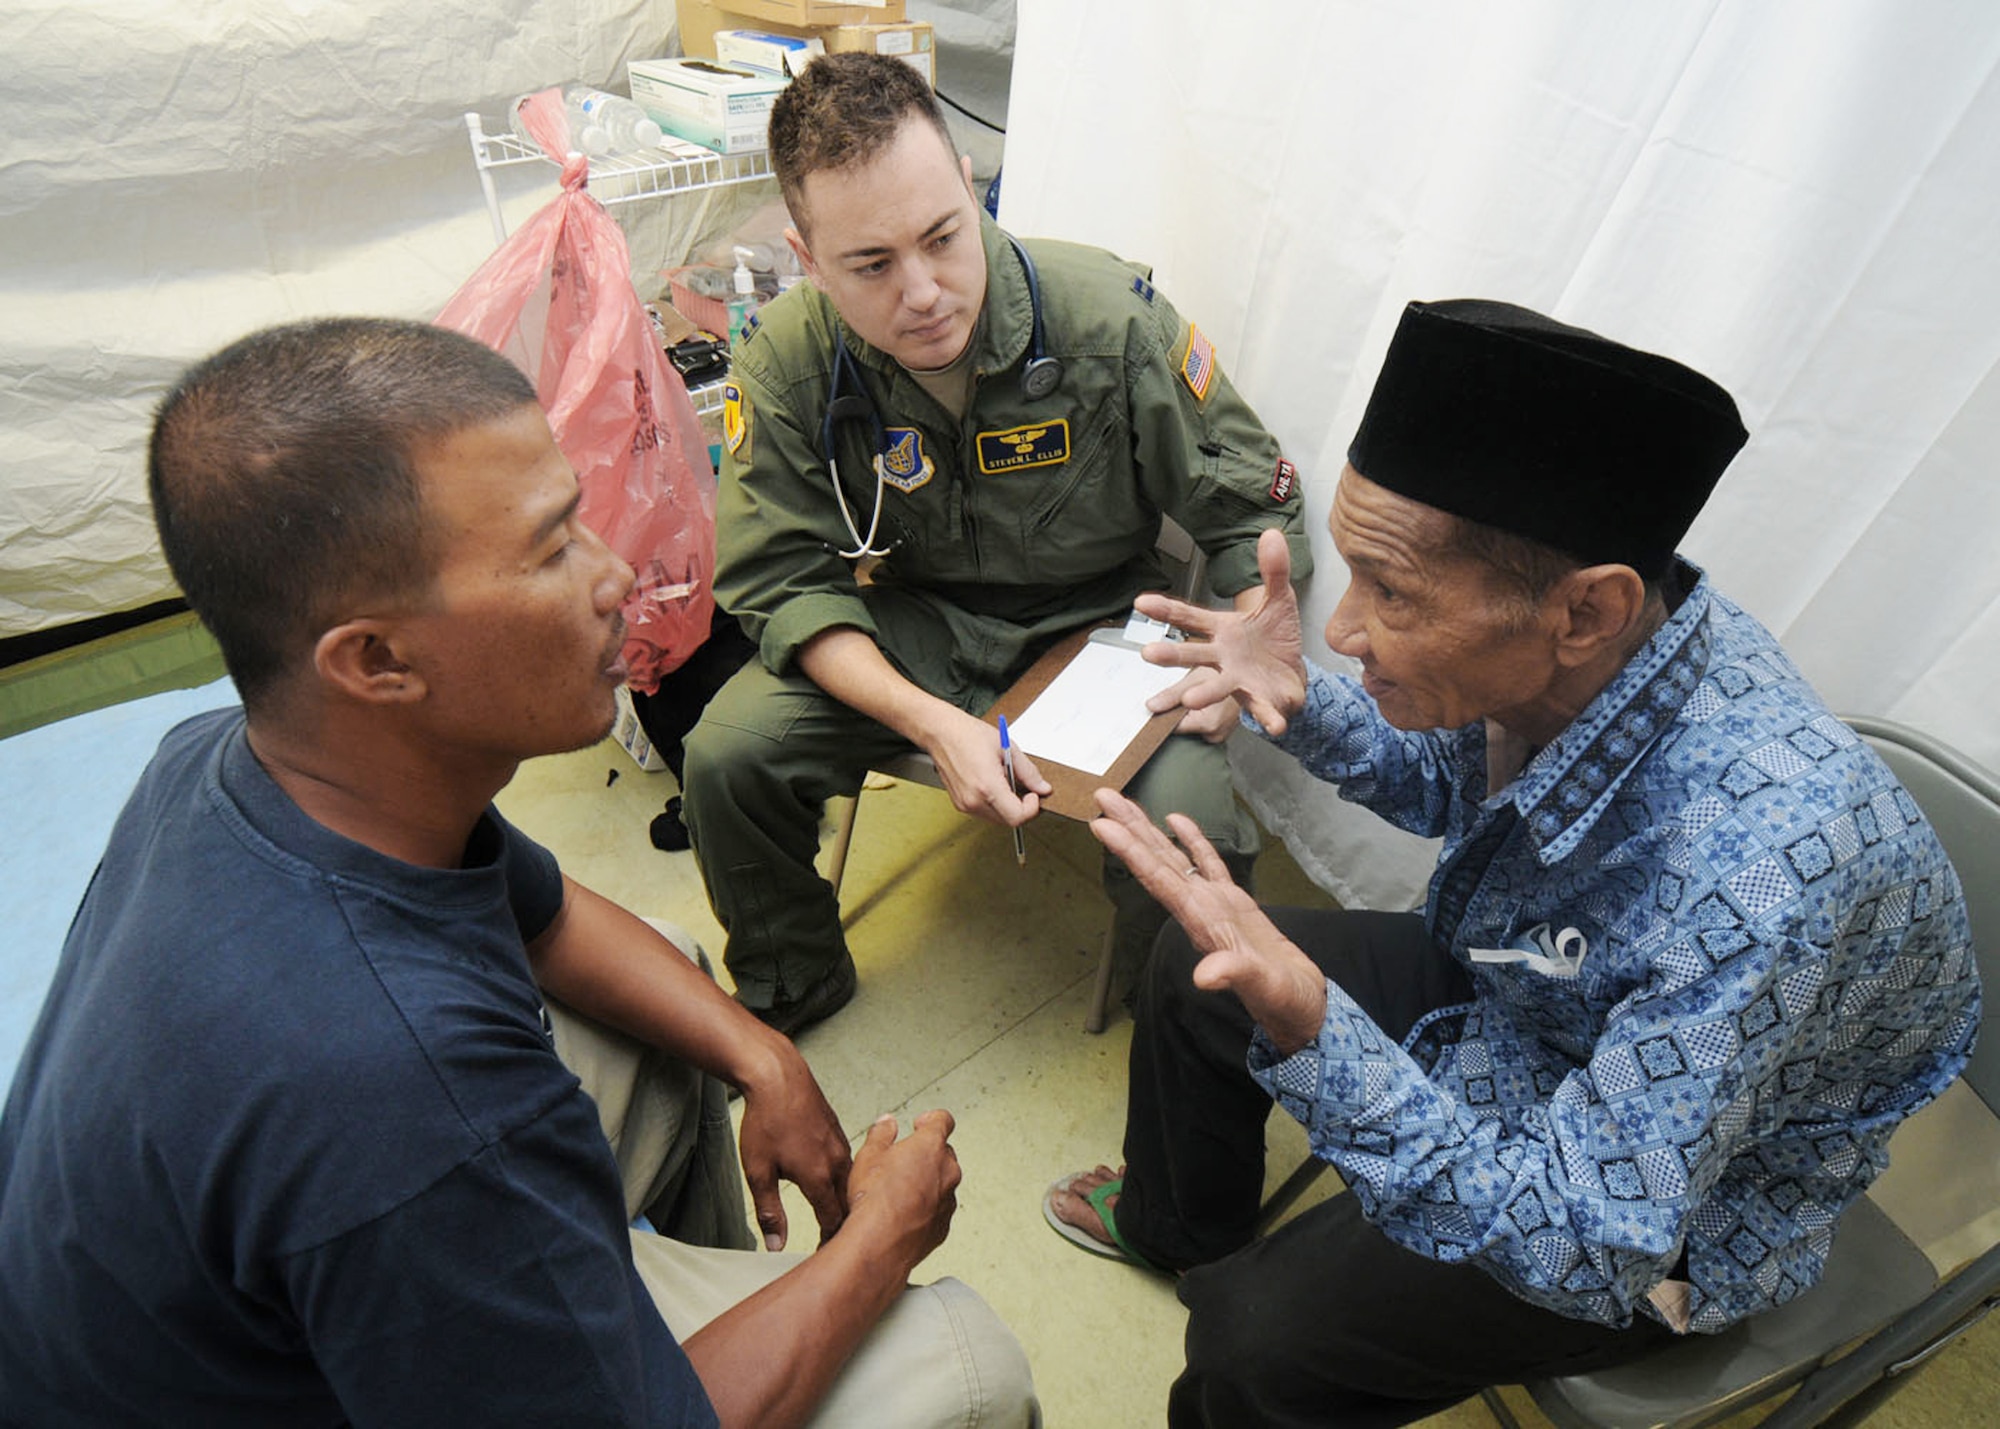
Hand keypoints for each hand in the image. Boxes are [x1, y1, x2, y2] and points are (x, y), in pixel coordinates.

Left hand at [735, 1041, 853, 1250]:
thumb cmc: (765, 1121)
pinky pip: (848, 1163)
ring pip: (851, 1183)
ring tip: (840, 1219)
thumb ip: (770, 1213)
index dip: (830, 1242)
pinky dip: (846, 1180)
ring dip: (847, 1202)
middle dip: (844, 1226)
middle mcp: (837, 1162)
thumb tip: (776, 1246)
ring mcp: (840, 1145)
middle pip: (848, 1204)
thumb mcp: (758, 1172)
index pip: (833, 1221)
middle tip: (835, 1244)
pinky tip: (835, 1184)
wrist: (778, 1076)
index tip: (825, 1256)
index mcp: (819, 1177)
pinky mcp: (837, 1132)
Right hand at [840, 1110, 960, 1276]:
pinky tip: (903, 1215)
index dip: (931, 1120)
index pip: (943, 1120)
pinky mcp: (943, 1227)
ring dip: (927, 1184)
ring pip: (943, 1184)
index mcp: (930, 1146)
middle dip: (926, 1155)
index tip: (920, 1125)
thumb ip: (881, 1134)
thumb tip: (886, 1124)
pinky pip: (938, 1211)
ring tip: (898, 1193)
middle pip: (944, 1153)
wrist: (879, 1244)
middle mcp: (947, 1171)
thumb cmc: (874, 1199)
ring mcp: (948, 1201)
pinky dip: (926, 1210)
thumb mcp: (868, 1155)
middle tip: (901, 1162)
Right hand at [921, 708, 1050, 827]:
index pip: (1017, 817)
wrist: (940, 732)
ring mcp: (965, 804)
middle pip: (1009, 821)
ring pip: (998, 818)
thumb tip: (1042, 788)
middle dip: (1021, 807)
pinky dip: (995, 803)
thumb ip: (1028, 772)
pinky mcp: (960, 804)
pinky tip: (993, 784)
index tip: (1034, 795)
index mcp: (987, 787)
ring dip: (1008, 806)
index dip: (1031, 809)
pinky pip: (985, 812)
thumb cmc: (968, 735)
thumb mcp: (1007, 748)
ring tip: (1005, 782)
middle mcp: (974, 800)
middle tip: (1024, 789)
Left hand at [1088, 788, 1326, 1053]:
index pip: (1158, 879)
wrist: (1300, 1005)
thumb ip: (1233, 974)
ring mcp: (1214, 904)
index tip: (1101, 825)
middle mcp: (1198, 908)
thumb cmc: (1282, 999)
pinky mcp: (1235, 903)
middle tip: (1101, 795)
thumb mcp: (1261, 986)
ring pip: (1176, 858)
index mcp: (1200, 921)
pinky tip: (1176, 819)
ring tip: (1124, 801)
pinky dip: (1193, 841)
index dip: (1130, 852)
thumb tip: (1203, 976)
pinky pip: (1208, 864)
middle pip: (1157, 860)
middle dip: (1129, 829)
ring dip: (1150, 831)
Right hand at [1134, 528, 1307, 735]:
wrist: (1291, 672)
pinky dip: (1268, 719)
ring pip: (1218, 686)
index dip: (1166, 609)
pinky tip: (1274, 726)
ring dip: (1205, 692)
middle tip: (1148, 653)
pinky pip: (1264, 711)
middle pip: (1194, 654)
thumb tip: (1271, 534)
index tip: (1141, 602)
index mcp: (1223, 631)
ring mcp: (1239, 680)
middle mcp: (1223, 657)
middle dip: (1172, 654)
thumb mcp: (1278, 599)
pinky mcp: (1261, 700)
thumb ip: (1273, 570)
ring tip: (1192, 699)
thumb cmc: (1274, 637)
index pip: (1190, 617)